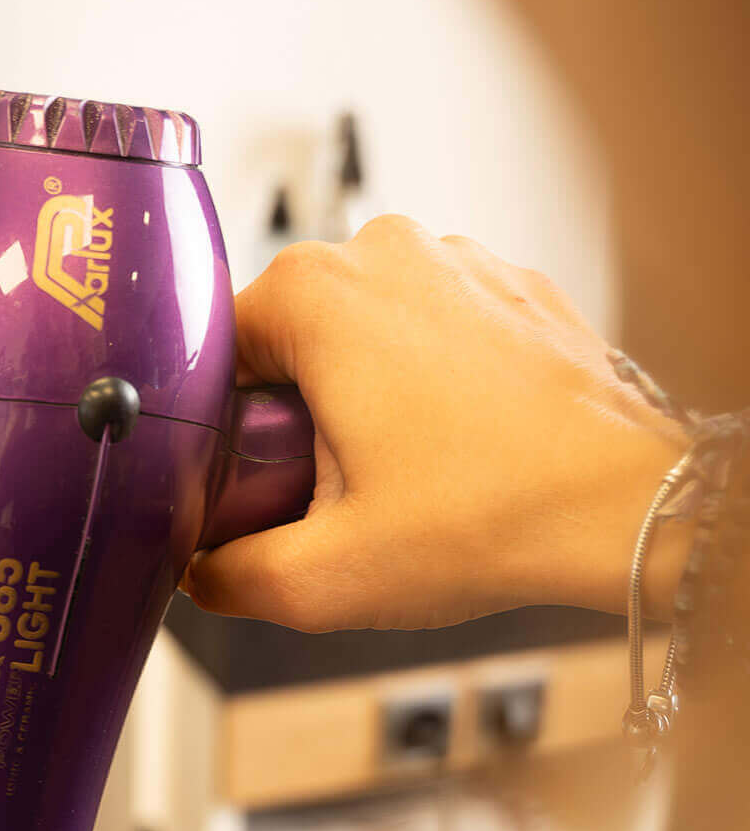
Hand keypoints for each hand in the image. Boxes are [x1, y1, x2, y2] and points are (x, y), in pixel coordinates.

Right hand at [185, 217, 691, 631]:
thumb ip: (228, 577)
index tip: (239, 478)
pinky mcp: (514, 289)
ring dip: (360, 396)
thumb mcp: (325, 578)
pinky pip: (436, 330)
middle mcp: (385, 253)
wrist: (630, 508)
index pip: (213, 347)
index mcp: (316, 293)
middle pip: (288, 335)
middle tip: (317, 491)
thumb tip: (200, 572)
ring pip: (364, 330)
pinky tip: (450, 452)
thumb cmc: (494, 518)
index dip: (215, 423)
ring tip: (393, 476)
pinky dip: (428, 384)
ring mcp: (459, 261)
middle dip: (288, 411)